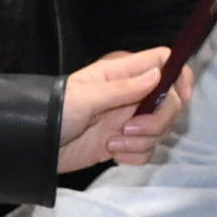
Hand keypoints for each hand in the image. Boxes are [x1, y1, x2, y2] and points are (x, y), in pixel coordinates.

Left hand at [56, 49, 189, 169]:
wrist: (37, 147)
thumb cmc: (54, 113)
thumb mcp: (86, 97)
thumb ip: (124, 87)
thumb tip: (158, 74)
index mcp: (122, 72)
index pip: (163, 61)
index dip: (179, 76)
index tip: (179, 97)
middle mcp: (131, 93)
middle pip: (170, 101)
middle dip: (157, 121)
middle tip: (128, 130)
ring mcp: (129, 118)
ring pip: (161, 128)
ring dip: (142, 141)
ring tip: (112, 143)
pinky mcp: (124, 141)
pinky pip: (148, 149)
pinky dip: (135, 155)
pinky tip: (113, 153)